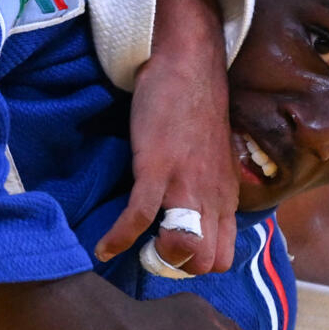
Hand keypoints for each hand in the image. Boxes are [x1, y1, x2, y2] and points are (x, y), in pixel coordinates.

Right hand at [94, 0, 238, 273]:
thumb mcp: (213, 156)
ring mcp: (186, 181)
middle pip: (210, 261)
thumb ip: (207, 187)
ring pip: (184, 247)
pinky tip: (102, 246)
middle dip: (180, 268)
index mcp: (226, 195)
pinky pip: (139, 216)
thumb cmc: (195, 106)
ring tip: (130, 251)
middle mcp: (213, 195)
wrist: (190, 60)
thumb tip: (192, 214)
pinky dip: (118, 238)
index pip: (224, 256)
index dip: (198, 265)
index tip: (171, 256)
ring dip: (156, 258)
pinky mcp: (158, 166)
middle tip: (150, 254)